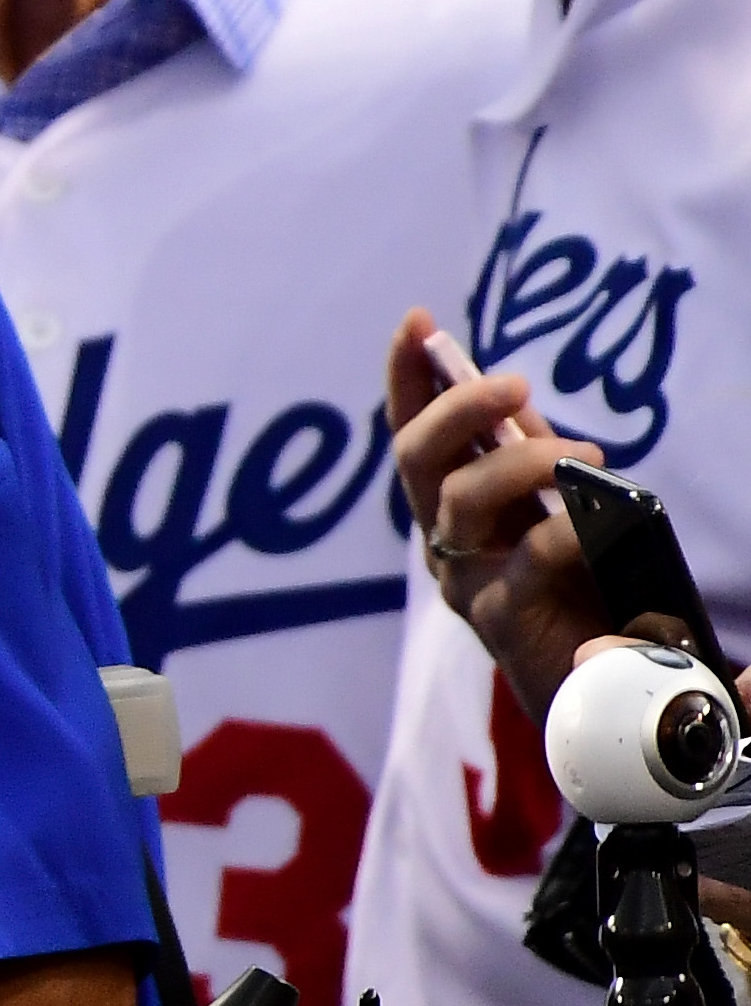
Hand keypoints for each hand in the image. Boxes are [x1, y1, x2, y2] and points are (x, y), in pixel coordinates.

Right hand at [388, 310, 610, 715]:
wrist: (591, 685)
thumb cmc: (575, 589)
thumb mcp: (551, 509)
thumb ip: (528, 460)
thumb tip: (515, 403)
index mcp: (450, 504)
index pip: (413, 428)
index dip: (409, 374)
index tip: (419, 320)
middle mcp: (442, 536)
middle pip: (418, 457)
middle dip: (459, 409)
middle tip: (516, 384)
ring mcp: (462, 577)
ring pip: (461, 498)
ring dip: (523, 462)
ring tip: (588, 456)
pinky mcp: (497, 619)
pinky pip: (525, 559)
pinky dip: (564, 532)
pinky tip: (597, 528)